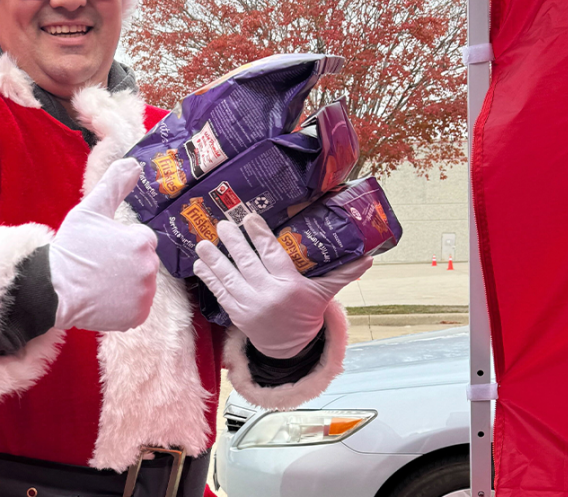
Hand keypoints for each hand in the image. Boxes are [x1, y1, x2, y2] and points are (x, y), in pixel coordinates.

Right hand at [51, 158, 159, 331]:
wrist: (52, 289)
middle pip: (143, 262)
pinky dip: (123, 305)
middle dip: (126, 263)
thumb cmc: (70, 248)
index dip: (121, 243)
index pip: (141, 240)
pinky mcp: (137, 317)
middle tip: (100, 266)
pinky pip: (137, 307)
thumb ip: (115, 184)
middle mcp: (148, 269)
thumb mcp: (90, 210)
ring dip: (126, 284)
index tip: (101, 249)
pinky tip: (104, 298)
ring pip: (141, 285)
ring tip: (100, 283)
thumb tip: (134, 163)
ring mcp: (143, 296)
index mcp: (141, 242)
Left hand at [193, 214, 370, 357]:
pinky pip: (219, 293)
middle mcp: (268, 295)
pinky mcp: (236, 314)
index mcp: (290, 286)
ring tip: (202, 241)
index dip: (259, 236)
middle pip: (247, 263)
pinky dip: (208, 278)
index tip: (249, 219)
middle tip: (223, 223)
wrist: (290, 348)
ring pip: (228, 277)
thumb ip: (342, 273)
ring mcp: (249, 305)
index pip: (273, 255)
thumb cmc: (306, 314)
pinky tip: (199, 263)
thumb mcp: (324, 294)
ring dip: (213, 258)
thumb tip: (369, 256)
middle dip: (233, 242)